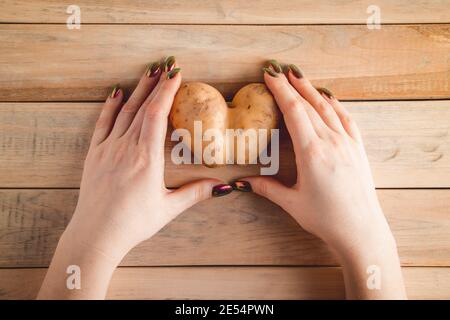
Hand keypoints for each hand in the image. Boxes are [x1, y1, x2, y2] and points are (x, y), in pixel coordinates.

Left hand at [38, 57, 230, 298]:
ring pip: (124, 111)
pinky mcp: (94, 154)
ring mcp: (108, 149)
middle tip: (165, 65)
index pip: (157, 115)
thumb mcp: (168, 208)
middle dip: (155, 84)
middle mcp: (126, 148)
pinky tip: (116, 93)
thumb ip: (195, 193)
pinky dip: (110, 106)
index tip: (176, 74)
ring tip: (148, 72)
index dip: (166, 92)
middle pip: (142, 107)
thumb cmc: (133, 223)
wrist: (96, 234)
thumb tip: (223, 186)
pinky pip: (103, 123)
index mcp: (147, 158)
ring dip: (137, 90)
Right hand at [242, 61, 405, 298]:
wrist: (362, 230)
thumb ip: (266, 188)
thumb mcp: (292, 203)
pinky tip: (328, 96)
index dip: (280, 90)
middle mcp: (331, 142)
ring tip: (298, 75)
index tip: (269, 76)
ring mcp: (347, 143)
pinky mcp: (357, 148)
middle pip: (309, 104)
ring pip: (328, 107)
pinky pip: (345, 118)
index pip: (294, 111)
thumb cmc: (327, 219)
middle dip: (292, 84)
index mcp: (312, 153)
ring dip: (311, 89)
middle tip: (278, 69)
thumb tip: (242, 182)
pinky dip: (334, 103)